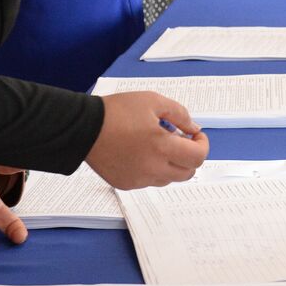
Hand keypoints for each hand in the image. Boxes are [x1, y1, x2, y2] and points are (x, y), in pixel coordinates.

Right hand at [86, 92, 208, 189]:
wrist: (83, 127)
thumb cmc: (116, 112)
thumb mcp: (153, 101)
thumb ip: (180, 114)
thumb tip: (194, 129)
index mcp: (162, 147)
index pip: (198, 157)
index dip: (202, 145)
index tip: (195, 136)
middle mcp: (152, 168)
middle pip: (187, 173)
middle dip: (190, 156)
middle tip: (180, 140)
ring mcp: (139, 179)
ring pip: (169, 178)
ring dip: (172, 164)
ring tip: (158, 144)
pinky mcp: (126, 184)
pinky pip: (149, 181)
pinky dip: (154, 169)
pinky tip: (142, 152)